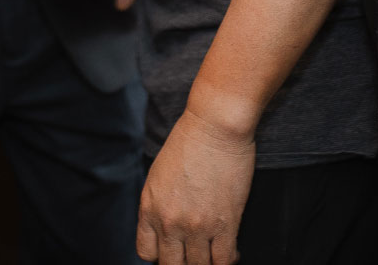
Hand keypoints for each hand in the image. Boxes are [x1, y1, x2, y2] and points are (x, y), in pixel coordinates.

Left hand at [137, 107, 256, 264]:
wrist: (215, 126)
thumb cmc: (189, 141)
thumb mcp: (158, 174)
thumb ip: (157, 204)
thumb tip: (166, 226)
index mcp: (149, 208)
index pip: (147, 253)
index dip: (161, 254)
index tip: (174, 247)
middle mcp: (169, 222)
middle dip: (184, 261)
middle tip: (196, 251)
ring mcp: (196, 226)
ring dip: (207, 261)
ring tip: (215, 250)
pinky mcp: (224, 224)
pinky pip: (222, 260)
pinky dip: (227, 260)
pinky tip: (231, 251)